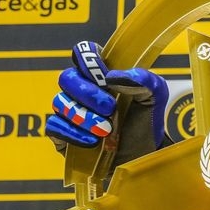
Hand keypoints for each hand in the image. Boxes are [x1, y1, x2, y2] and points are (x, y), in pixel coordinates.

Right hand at [46, 40, 168, 164]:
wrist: (143, 155)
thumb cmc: (145, 122)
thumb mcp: (155, 98)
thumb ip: (144, 79)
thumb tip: (112, 77)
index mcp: (102, 75)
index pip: (83, 54)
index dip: (87, 59)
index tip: (103, 75)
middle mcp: (82, 90)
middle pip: (67, 78)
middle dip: (88, 94)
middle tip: (110, 108)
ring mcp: (70, 111)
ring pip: (60, 103)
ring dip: (84, 116)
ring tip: (106, 130)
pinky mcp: (62, 133)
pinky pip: (55, 126)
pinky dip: (74, 133)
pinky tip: (92, 141)